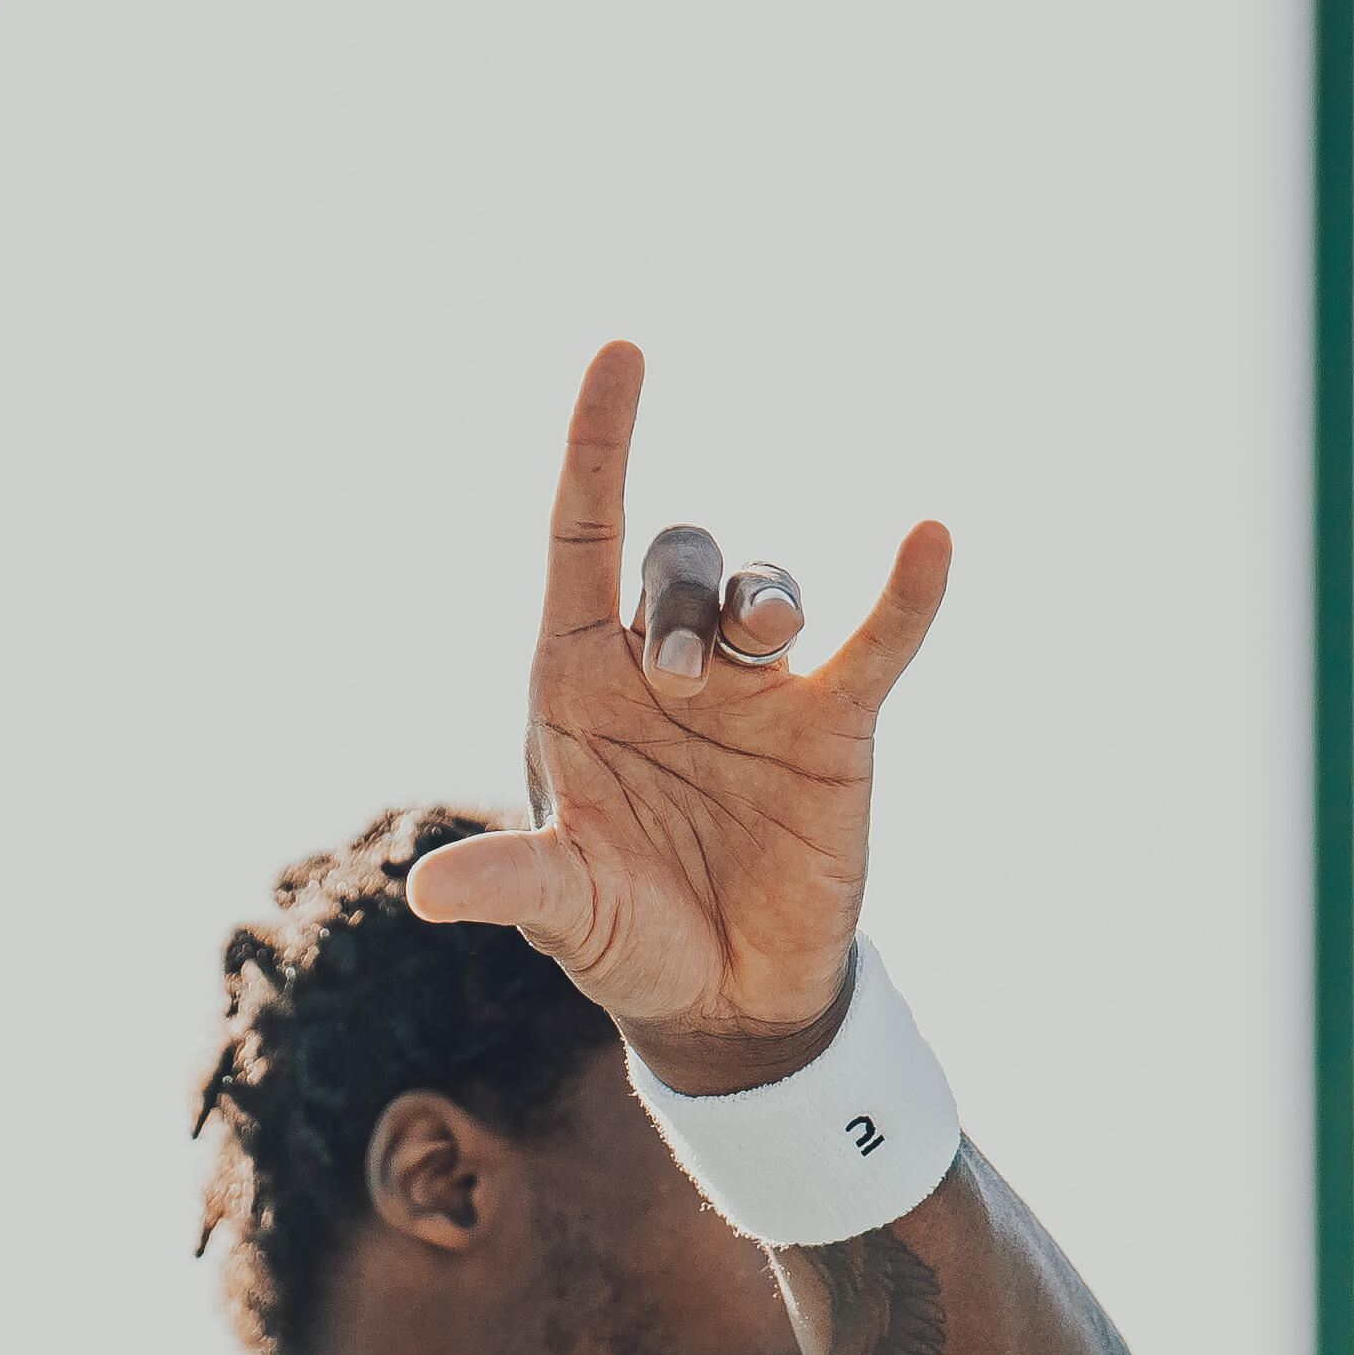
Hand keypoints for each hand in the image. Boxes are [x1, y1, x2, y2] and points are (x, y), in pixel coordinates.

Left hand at [408, 342, 950, 1090]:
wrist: (724, 998)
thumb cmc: (625, 938)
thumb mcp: (562, 911)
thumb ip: (509, 883)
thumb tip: (426, 890)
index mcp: (579, 690)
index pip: (581, 543)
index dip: (599, 449)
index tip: (622, 356)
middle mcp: (665, 672)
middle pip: (674, 566)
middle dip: (678, 594)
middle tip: (679, 678)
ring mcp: (754, 693)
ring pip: (760, 591)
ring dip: (755, 599)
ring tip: (756, 645)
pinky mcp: (833, 726)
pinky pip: (875, 643)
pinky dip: (904, 596)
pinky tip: (927, 544)